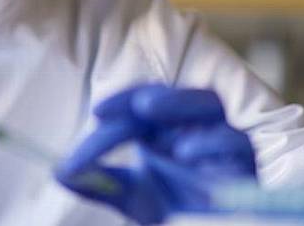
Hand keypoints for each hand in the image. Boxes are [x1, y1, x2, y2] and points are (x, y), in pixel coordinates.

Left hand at [55, 83, 256, 224]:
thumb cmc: (175, 210)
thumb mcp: (132, 196)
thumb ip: (100, 182)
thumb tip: (59, 172)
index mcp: (170, 126)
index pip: (147, 101)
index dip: (124, 100)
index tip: (98, 112)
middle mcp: (197, 126)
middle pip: (178, 93)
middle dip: (153, 94)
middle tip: (129, 105)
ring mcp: (222, 142)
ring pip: (210, 103)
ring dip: (178, 102)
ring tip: (148, 110)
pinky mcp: (244, 166)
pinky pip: (234, 142)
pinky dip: (209, 141)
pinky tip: (183, 150)